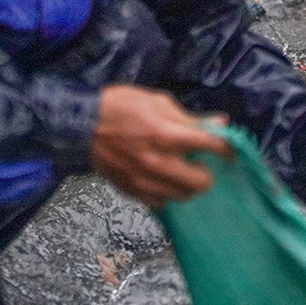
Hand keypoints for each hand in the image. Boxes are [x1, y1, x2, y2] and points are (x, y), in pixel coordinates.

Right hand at [89, 86, 227, 208]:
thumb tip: (220, 124)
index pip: (212, 147)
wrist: (78, 125)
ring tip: (178, 170)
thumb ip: (190, 117)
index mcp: (167, 135)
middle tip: (198, 162)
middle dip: (206, 171)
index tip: (227, 148)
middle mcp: (158, 163)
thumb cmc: (120, 106)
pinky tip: (160, 179)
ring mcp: (144, 181)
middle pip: (202, 183)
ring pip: (183, 196)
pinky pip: (160, 203)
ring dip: (186, 184)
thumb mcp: (157, 102)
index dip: (226, 148)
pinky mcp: (131, 191)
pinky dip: (166, 193)